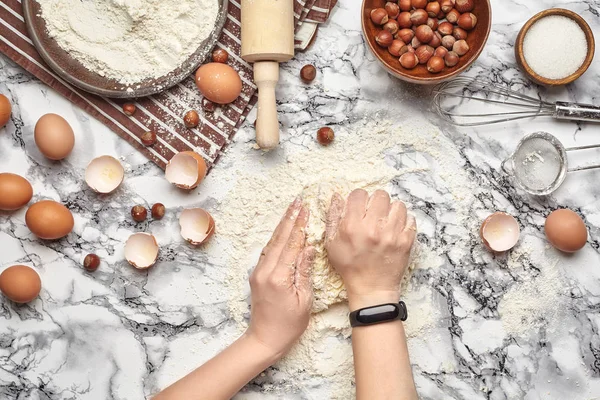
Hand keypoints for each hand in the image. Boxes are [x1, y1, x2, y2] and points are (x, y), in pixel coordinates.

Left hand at [247, 197, 314, 360]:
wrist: (265, 338)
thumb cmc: (289, 324)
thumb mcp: (304, 299)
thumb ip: (305, 271)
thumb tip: (309, 247)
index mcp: (278, 277)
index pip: (291, 245)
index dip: (299, 226)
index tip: (306, 209)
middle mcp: (265, 270)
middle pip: (279, 238)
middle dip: (290, 218)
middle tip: (298, 201)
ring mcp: (258, 271)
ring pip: (272, 242)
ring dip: (283, 225)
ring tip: (292, 209)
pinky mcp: (257, 274)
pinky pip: (268, 251)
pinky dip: (277, 238)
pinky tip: (283, 230)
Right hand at [325, 189, 415, 310]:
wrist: (371, 288)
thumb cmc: (350, 266)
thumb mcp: (332, 243)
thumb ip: (333, 217)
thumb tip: (337, 196)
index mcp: (352, 226)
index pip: (359, 195)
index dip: (358, 199)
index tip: (359, 207)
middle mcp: (373, 228)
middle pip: (380, 195)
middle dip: (376, 202)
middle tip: (373, 213)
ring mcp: (392, 234)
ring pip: (398, 205)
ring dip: (391, 210)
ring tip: (386, 221)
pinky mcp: (406, 241)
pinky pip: (410, 219)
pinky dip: (403, 221)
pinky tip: (395, 229)